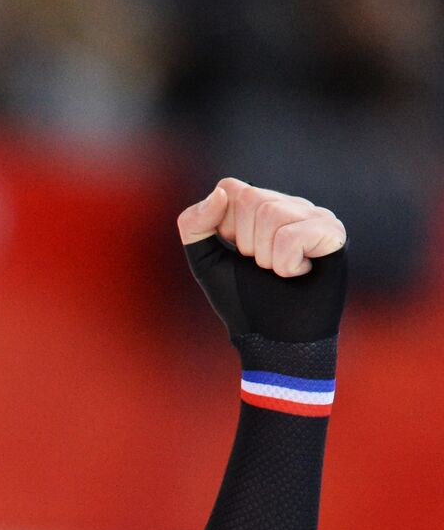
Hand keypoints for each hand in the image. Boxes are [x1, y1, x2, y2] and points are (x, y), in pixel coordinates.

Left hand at [178, 178, 347, 341]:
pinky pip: (292, 235)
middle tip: (262, 267)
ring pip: (271, 214)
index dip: (224, 226)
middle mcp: (292, 205)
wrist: (276, 341)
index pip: (231, 188)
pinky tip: (300, 274)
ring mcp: (316, 217)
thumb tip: (220, 193)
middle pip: (251, 198)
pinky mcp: (335, 233)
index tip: (237, 253)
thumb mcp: (205, 261)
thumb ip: (195, 224)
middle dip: (246, 243)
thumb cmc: (243, 301)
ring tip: (280, 272)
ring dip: (266, 257)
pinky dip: (286, 264)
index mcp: (262, 207)